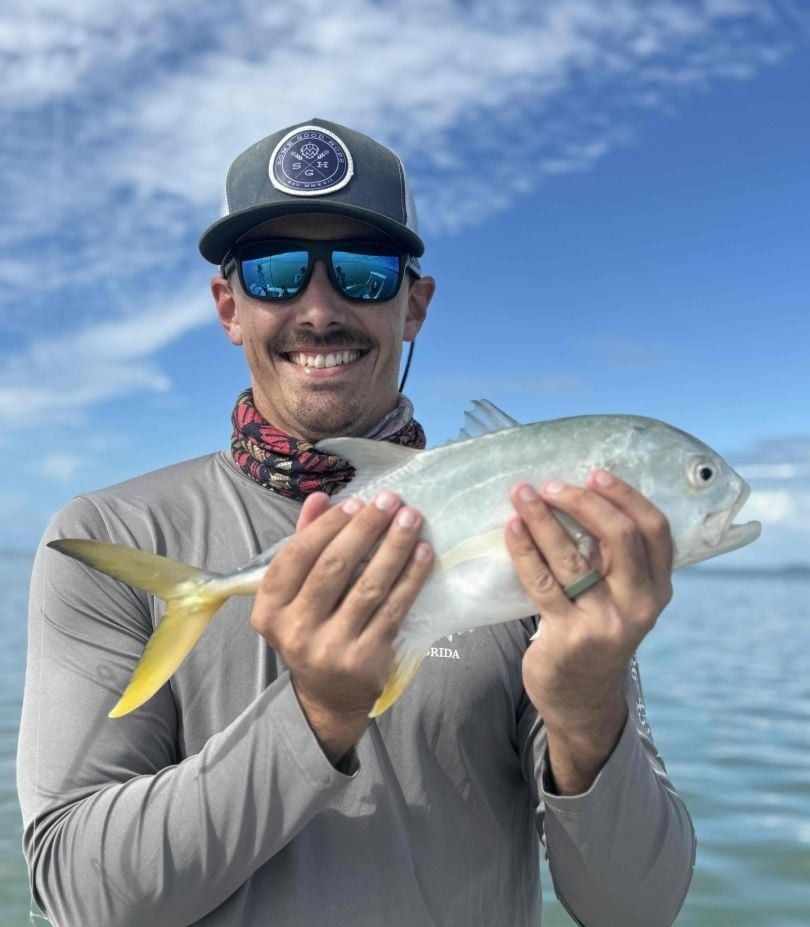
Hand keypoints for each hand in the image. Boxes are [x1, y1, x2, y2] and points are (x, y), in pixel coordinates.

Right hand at [251, 491, 432, 762]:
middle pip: (333, 567)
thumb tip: (319, 498)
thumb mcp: (295, 594)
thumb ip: (305, 544)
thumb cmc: (312, 628)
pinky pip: (394, 608)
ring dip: (394, 547)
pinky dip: (411, 577)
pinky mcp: (366, 659)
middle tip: (390, 500)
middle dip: (366, 528)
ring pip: (368, 585)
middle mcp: (295, 630)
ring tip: (412, 518)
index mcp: (270, 609)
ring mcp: (331, 647)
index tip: (355, 503)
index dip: (326, 526)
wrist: (328, 697)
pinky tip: (423, 553)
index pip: (295, 557)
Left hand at [504, 470, 672, 791]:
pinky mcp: (568, 635)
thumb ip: (615, 558)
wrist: (581, 698)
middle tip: (551, 485)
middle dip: (583, 502)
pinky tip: (512, 528)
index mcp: (658, 588)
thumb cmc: (597, 632)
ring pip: (574, 557)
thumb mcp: (623, 598)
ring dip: (544, 519)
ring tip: (522, 493)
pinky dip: (525, 549)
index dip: (627, 496)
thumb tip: (579, 495)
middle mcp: (639, 604)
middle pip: (620, 537)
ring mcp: (605, 621)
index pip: (654, 530)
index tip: (596, 473)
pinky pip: (542, 582)